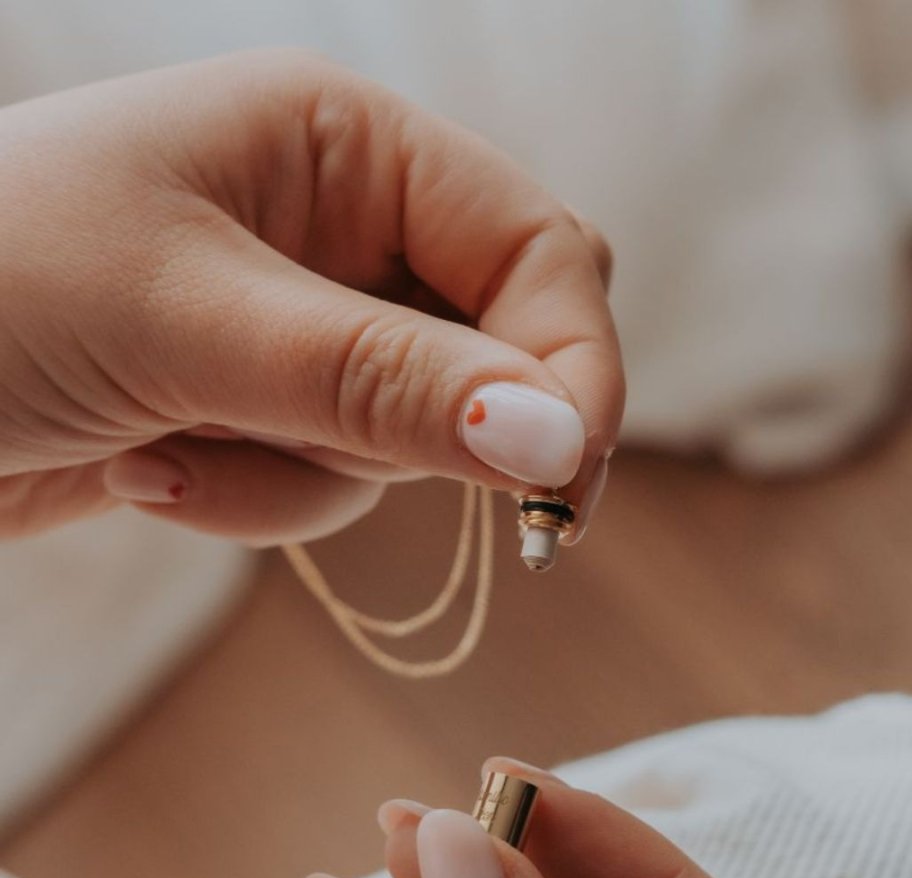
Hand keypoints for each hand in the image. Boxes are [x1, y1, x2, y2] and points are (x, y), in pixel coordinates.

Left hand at [0, 50, 620, 541]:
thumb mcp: (189, 322)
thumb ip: (381, 382)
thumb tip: (555, 442)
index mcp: (343, 143)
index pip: (536, 248)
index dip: (570, 365)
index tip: (563, 483)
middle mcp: (342, 226)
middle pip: (493, 346)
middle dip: (431, 428)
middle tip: (360, 467)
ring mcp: (305, 325)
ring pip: (410, 439)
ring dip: (300, 475)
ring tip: (168, 449)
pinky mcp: (265, 408)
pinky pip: (329, 482)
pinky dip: (250, 501)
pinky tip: (142, 469)